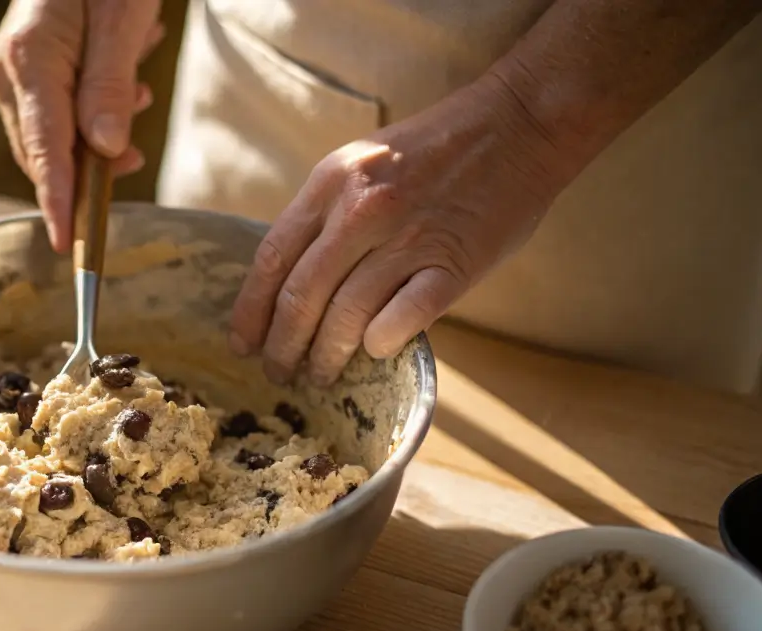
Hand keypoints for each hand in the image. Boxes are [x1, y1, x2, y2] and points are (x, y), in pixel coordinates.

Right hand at [0, 0, 163, 252]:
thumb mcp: (123, 22)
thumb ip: (110, 87)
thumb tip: (105, 151)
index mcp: (29, 61)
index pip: (44, 152)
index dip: (59, 204)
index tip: (70, 246)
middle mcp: (11, 71)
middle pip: (44, 154)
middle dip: (88, 172)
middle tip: (131, 164)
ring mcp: (15, 71)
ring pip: (53, 139)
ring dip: (97, 142)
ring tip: (135, 99)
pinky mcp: (28, 69)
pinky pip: (56, 117)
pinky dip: (92, 122)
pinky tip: (124, 92)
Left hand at [228, 76, 561, 385]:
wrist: (519, 123)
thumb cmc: (434, 151)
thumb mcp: (362, 164)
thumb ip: (326, 215)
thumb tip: (289, 282)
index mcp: (331, 183)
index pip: (271, 260)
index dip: (251, 312)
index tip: (243, 344)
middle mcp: (362, 211)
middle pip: (301, 297)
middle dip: (282, 347)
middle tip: (279, 373)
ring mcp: (409, 238)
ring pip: (346, 316)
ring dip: (327, 357)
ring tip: (321, 376)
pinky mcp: (454, 264)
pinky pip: (403, 319)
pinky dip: (381, 343)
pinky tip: (374, 352)